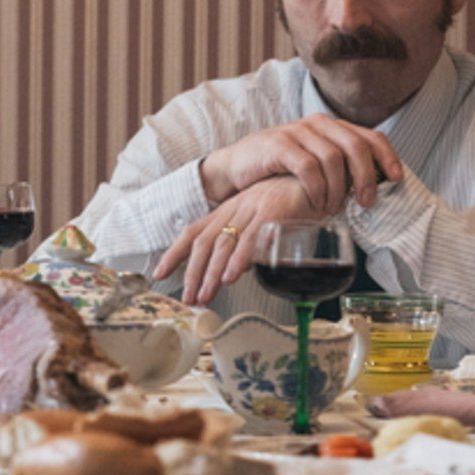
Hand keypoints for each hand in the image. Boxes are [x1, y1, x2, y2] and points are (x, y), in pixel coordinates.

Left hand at [153, 176, 326, 305]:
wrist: (316, 176)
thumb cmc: (289, 202)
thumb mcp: (259, 224)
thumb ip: (243, 247)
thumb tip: (230, 272)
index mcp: (227, 212)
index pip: (193, 233)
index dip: (174, 253)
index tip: (159, 273)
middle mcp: (234, 209)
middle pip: (204, 243)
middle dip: (193, 273)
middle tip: (189, 298)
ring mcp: (252, 209)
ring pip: (223, 243)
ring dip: (211, 273)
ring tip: (205, 295)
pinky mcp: (273, 211)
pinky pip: (251, 237)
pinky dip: (239, 258)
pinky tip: (231, 276)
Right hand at [200, 115, 402, 210]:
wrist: (235, 167)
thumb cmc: (279, 171)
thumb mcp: (314, 166)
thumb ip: (340, 169)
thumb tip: (373, 190)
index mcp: (332, 128)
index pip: (370, 137)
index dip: (388, 157)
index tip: (397, 180)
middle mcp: (317, 125)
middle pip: (356, 146)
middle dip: (366, 177)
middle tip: (366, 203)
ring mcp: (296, 132)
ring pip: (333, 158)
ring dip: (338, 188)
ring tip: (332, 208)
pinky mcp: (277, 145)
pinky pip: (307, 167)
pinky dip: (316, 188)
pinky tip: (315, 201)